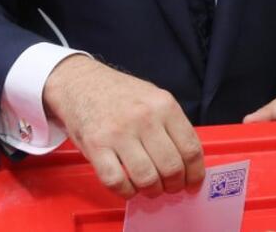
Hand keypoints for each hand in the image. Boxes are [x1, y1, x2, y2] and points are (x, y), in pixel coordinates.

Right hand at [43, 56, 204, 198]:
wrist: (80, 82)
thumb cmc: (119, 94)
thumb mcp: (153, 98)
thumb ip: (171, 126)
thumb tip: (188, 163)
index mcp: (164, 105)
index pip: (191, 149)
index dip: (195, 173)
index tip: (192, 183)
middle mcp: (144, 118)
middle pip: (171, 168)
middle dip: (174, 186)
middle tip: (169, 187)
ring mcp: (118, 132)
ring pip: (147, 178)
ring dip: (151, 191)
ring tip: (149, 188)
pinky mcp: (96, 146)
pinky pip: (117, 182)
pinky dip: (126, 192)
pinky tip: (128, 187)